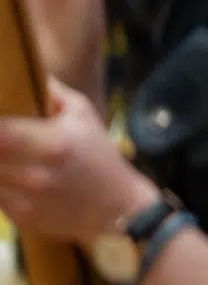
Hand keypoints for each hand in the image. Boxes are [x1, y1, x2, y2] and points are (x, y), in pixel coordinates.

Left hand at [0, 77, 158, 246]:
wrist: (118, 208)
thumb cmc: (100, 156)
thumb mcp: (84, 115)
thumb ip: (51, 92)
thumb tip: (21, 67)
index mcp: (53, 143)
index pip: (0, 131)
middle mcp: (35, 174)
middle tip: (4, 135)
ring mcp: (25, 199)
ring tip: (8, 152)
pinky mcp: (19, 217)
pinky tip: (10, 172)